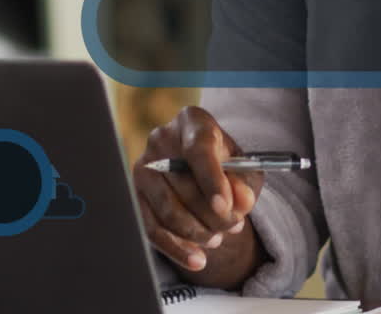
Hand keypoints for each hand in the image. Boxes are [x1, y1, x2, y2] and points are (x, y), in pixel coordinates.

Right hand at [132, 106, 264, 276]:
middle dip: (213, 214)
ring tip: (218, 238)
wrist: (202, 168)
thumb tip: (241, 202)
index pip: (198, 149)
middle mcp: (162, 139)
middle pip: (184, 184)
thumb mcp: (244, 169)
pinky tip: (197, 259)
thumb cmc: (226, 165)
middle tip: (234, 226)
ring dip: (197, 232)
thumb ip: (245, 183)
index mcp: (192, 121)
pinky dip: (176, 248)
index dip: (212, 180)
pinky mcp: (135, 194)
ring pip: (168, 210)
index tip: (225, 207)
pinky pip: (152, 227)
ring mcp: (144, 166)